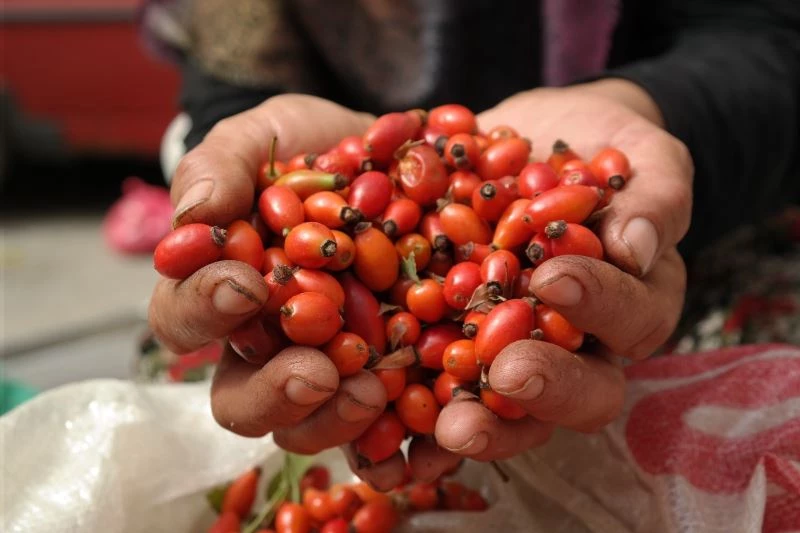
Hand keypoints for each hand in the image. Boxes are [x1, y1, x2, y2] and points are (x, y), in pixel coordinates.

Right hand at [147, 95, 390, 452]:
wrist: (390, 156)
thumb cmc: (310, 148)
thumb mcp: (264, 137)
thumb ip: (221, 165)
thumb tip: (196, 215)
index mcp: (220, 288)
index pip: (184, 316)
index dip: (205, 308)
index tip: (245, 284)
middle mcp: (266, 340)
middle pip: (240, 396)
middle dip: (271, 391)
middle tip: (312, 373)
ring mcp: (325, 362)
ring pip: (306, 422)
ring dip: (334, 417)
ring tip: (373, 390)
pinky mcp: (384, 371)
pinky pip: (381, 423)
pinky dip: (395, 429)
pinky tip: (417, 417)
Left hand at [351, 80, 691, 488]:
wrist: (540, 142)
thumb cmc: (602, 150)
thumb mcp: (640, 158)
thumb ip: (652, 197)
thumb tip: (637, 248)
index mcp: (631, 302)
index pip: (630, 320)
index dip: (598, 307)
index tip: (554, 281)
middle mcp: (577, 344)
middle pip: (579, 390)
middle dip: (544, 386)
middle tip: (508, 374)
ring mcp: (515, 350)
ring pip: (509, 408)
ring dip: (480, 425)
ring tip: (444, 431)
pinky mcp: (457, 342)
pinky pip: (440, 389)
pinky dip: (415, 416)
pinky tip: (388, 439)